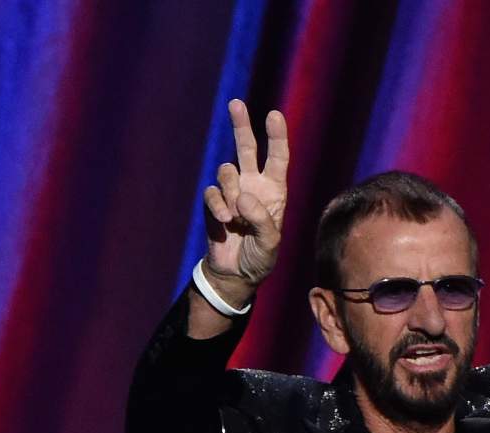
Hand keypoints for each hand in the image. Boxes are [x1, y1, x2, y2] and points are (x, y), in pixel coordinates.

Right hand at [202, 99, 288, 299]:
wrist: (236, 273)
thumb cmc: (260, 258)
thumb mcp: (269, 243)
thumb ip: (261, 221)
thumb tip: (243, 198)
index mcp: (274, 191)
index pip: (277, 158)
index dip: (276, 136)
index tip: (274, 115)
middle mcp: (253, 186)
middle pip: (247, 148)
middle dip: (241, 125)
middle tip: (236, 103)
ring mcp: (232, 192)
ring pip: (226, 171)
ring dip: (230, 191)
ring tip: (235, 217)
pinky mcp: (215, 203)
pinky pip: (212, 192)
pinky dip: (218, 206)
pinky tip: (225, 222)